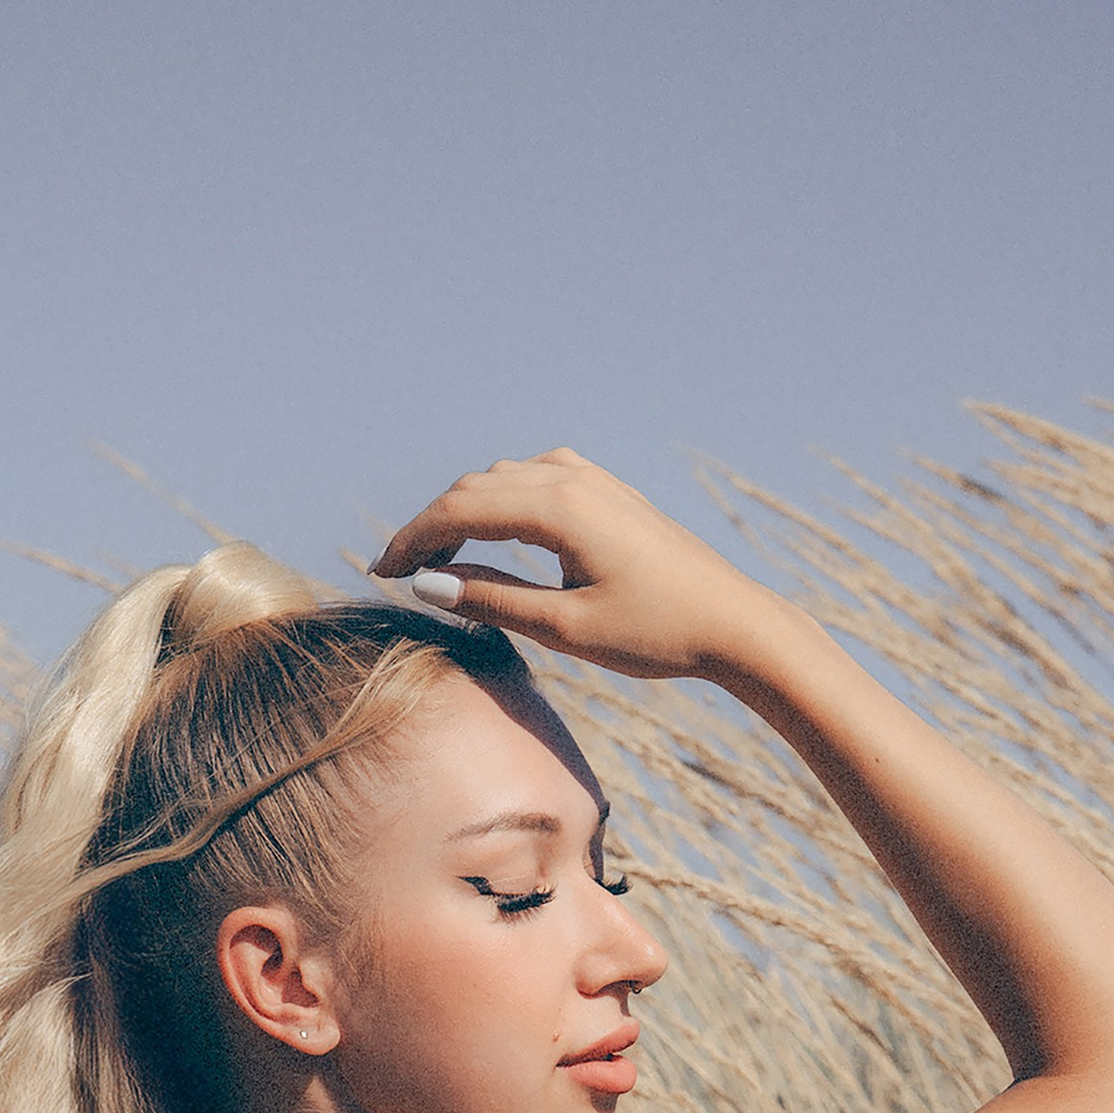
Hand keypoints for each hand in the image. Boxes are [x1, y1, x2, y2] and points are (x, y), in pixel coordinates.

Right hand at [370, 450, 791, 682]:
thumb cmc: (655, 633)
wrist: (732, 622)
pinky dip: (499, 502)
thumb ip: (493, 601)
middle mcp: (572, 479)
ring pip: (504, 479)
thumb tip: (428, 585)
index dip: (412, 540)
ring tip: (438, 560)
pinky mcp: (608, 494)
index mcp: (559, 508)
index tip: (381, 574)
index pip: (460, 509)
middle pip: (476, 487)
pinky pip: (535, 480)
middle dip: (430, 526)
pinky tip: (493, 534)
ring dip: (463, 512)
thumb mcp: (565, 628)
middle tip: (398, 573)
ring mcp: (594, 480)